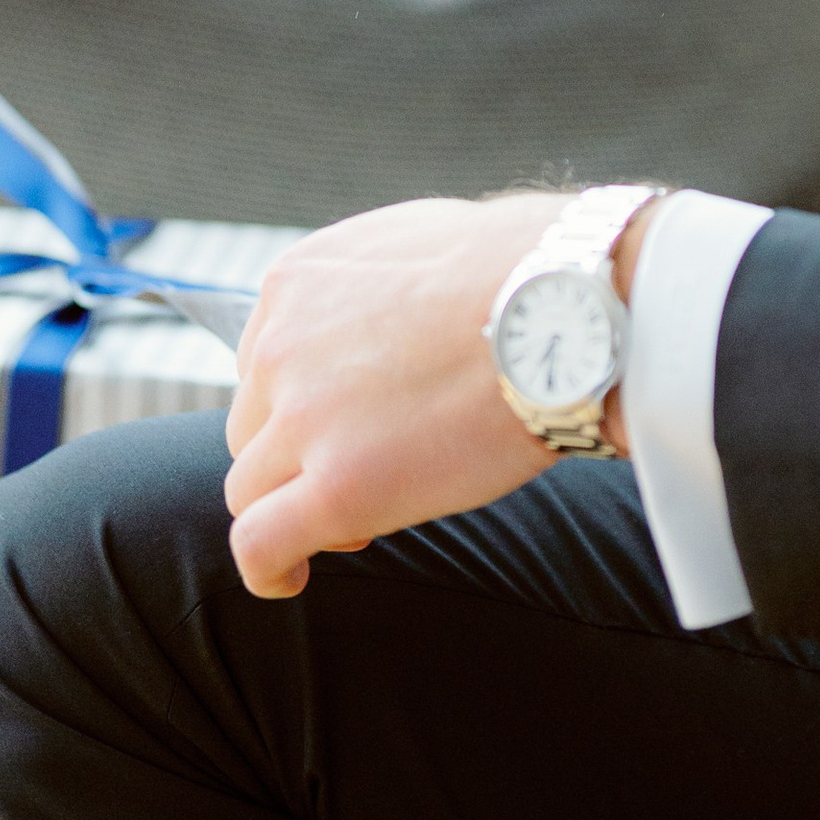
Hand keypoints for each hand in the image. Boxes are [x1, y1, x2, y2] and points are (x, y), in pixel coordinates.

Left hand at [223, 193, 611, 599]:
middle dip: (298, 453)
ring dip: (292, 505)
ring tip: (357, 518)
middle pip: (252, 426)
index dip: (305, 402)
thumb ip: (375, 285)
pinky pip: (260, 543)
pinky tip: (291, 578)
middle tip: (369, 467)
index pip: (265, 363)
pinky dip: (267, 569)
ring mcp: (305, 417)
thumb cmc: (529, 269)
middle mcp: (282, 345)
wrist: (569, 303)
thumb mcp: (418, 242)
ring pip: (250, 486)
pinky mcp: (339, 485)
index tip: (355, 419)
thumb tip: (395, 316)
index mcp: (296, 283)